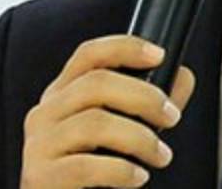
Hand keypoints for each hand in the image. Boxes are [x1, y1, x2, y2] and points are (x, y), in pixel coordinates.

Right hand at [20, 36, 195, 187]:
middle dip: (144, 97)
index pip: (89, 54)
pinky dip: (121, 170)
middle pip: (95, 83)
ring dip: (140, 138)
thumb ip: (148, 105)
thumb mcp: (121, 133)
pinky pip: (86, 166)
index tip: (159, 55)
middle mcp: (45, 113)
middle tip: (172, 116)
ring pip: (94, 123)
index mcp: (62, 95)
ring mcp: (39, 144)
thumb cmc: (92, 173)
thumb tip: (182, 77)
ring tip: (161, 156)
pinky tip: (138, 177)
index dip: (125, 47)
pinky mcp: (40, 177)